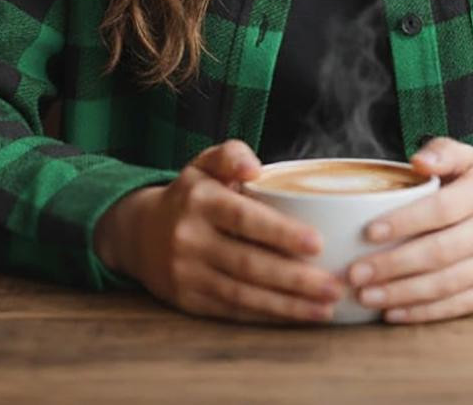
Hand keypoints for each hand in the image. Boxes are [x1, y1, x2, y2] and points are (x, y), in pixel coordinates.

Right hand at [95, 140, 344, 324]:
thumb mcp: (204, 164)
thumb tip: (254, 167)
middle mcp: (190, 239)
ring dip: (288, 305)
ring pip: (243, 295)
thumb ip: (231, 155)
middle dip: (295, 279)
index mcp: (200, 200)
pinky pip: (232, 312)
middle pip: (248, 264)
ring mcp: (187, 274)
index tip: (317, 243)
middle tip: (334, 286)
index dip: (281, 233)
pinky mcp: (189, 302)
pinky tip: (297, 316)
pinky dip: (267, 317)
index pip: (244, 218)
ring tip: (326, 308)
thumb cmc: (190, 194)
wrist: (139, 233)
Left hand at [344, 138, 472, 323]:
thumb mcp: (471, 161)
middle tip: (354, 273)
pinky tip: (392, 312)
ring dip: (401, 294)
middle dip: (393, 265)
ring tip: (365, 295)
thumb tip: (417, 161)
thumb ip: (443, 152)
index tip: (369, 232)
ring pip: (445, 285)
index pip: (441, 209)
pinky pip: (456, 306)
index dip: (405, 222)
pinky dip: (422, 313)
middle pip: (439, 253)